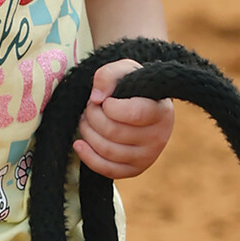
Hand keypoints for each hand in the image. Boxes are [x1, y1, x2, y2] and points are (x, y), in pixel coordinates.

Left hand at [72, 59, 173, 178]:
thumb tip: (96, 98)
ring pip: (108, 150)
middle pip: (113, 132)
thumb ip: (109, 75)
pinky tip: (79, 143)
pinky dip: (88, 157)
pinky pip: (109, 170)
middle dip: (92, 116)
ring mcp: (148, 156)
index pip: (133, 114)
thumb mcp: (123, 70)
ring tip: (87, 120)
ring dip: (88, 132)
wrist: (142, 104)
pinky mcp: (135, 169)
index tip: (105, 100)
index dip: (110, 106)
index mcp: (160, 111)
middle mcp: (159, 137)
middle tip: (91, 107)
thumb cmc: (133, 86)